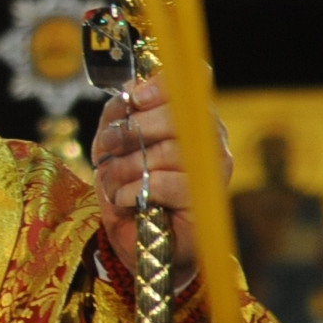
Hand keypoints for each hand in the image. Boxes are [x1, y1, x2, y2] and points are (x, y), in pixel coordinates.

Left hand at [90, 77, 230, 286]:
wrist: (138, 239)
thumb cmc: (129, 186)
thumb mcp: (113, 145)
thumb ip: (119, 115)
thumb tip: (126, 95)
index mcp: (190, 116)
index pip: (192, 83)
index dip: (163, 85)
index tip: (133, 98)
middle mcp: (210, 139)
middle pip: (178, 115)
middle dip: (134, 129)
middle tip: (110, 144)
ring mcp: (212, 171)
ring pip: (169, 151)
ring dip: (127, 165)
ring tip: (113, 179)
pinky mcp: (205, 202)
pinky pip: (167, 184)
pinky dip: (135, 189)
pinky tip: (124, 198)